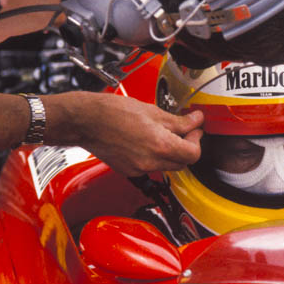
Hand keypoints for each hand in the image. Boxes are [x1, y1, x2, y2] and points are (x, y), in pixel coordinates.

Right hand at [74, 94, 203, 175]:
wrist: (86, 121)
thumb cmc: (113, 112)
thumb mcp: (152, 111)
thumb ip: (178, 121)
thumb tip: (196, 120)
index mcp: (160, 146)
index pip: (193, 154)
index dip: (197, 140)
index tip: (195, 130)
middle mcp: (151, 162)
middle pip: (183, 163)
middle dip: (186, 147)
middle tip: (184, 131)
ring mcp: (139, 169)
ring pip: (168, 167)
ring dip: (172, 153)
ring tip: (164, 134)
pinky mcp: (129, 171)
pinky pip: (151, 168)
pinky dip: (155, 157)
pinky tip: (147, 142)